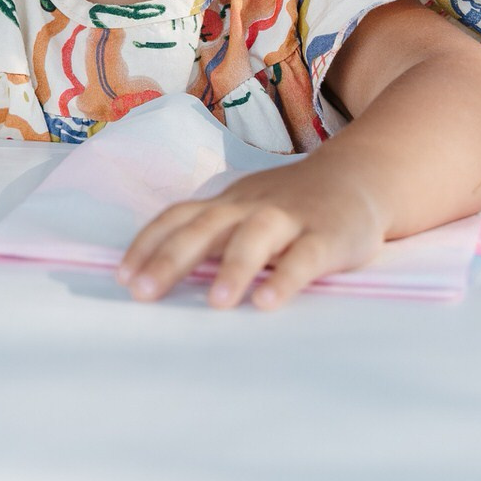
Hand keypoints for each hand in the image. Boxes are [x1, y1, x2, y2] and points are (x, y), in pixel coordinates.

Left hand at [116, 158, 386, 310]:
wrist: (357, 177)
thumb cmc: (289, 206)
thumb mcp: (244, 212)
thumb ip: (209, 237)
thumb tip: (155, 275)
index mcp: (226, 204)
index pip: (177, 218)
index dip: (148, 244)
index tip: (123, 276)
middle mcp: (250, 207)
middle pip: (204, 227)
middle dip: (170, 259)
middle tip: (142, 293)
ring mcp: (290, 219)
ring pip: (255, 237)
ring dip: (234, 267)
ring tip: (216, 303)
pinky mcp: (328, 236)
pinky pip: (305, 258)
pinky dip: (286, 279)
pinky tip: (267, 303)